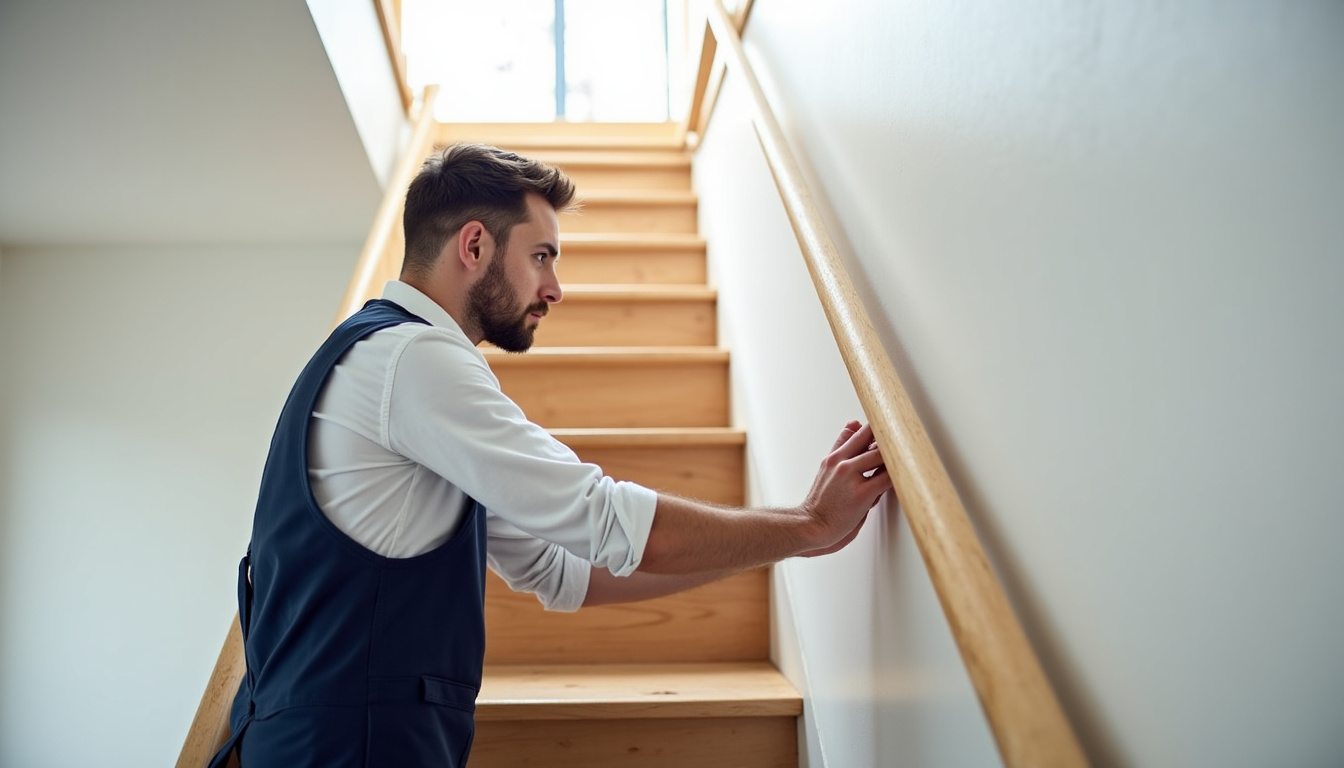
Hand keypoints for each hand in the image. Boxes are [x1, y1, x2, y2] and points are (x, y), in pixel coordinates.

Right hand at [797, 421, 891, 555]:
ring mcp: (850, 476)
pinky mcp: (861, 494)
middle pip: (870, 437)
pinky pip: (886, 479)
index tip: (886, 432)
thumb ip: (841, 448)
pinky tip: (903, 478)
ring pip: (880, 455)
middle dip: (886, 439)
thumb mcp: (827, 470)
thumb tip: (854, 424)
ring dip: (893, 457)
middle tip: (898, 446)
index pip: (856, 432)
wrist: (810, 527)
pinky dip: (897, 477)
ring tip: (902, 462)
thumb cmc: (821, 504)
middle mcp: (840, 462)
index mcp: (833, 457)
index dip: (875, 429)